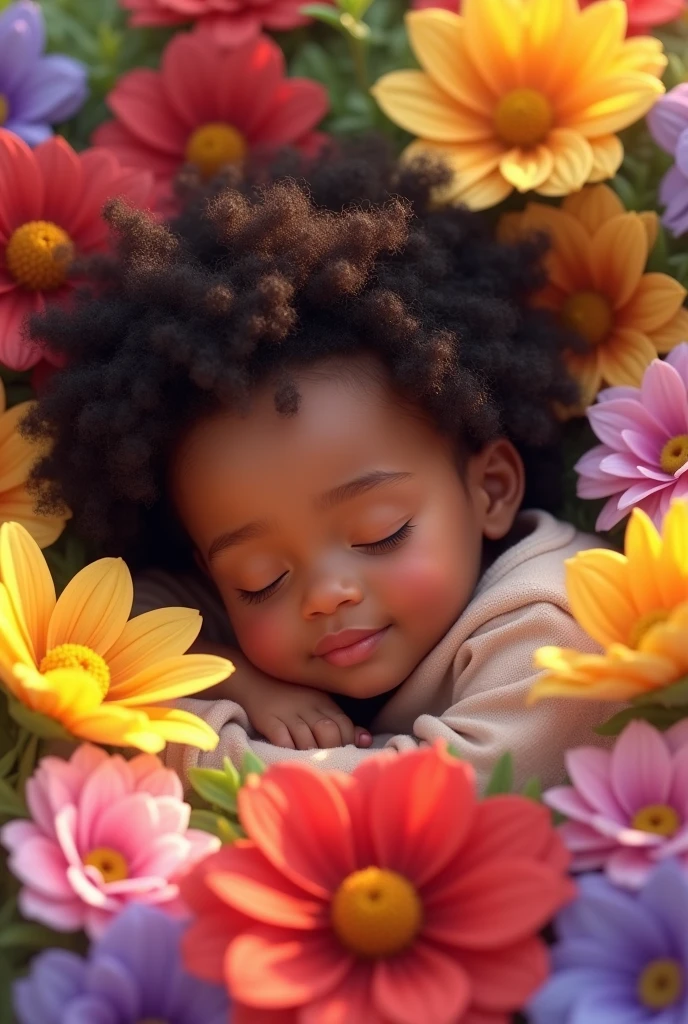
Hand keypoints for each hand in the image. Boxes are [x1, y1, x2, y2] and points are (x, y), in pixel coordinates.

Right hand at [190, 640, 372, 749]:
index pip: (344, 725)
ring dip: (312, 754)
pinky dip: (289, 750)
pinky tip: (292, 758)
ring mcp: (288, 713)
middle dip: (332, 750)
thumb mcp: (319, 702)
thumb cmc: (291, 695)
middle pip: (328, 733)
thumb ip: (340, 721)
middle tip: (330, 763)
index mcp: (323, 702)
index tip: (346, 755)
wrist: (254, 678)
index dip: (348, 743)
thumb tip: (366, 740)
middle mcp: (308, 707)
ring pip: (306, 739)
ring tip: (314, 766)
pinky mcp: (268, 720)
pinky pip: (282, 738)